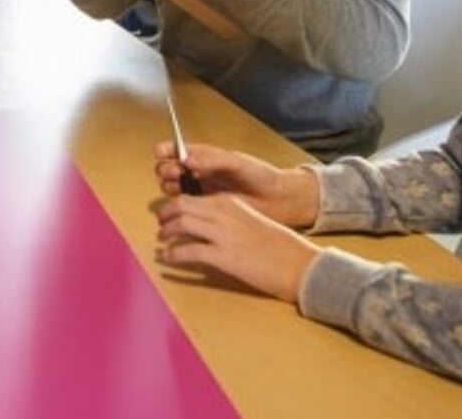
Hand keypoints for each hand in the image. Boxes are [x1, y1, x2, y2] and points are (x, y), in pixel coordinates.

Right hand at [154, 141, 318, 228]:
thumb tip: (187, 159)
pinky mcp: (207, 209)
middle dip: (166, 168)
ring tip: (174, 187)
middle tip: (172, 173)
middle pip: (172, 168)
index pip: (180, 149)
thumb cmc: (263, 177)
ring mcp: (203, 191)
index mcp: (208, 157)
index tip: (160, 152)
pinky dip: (178, 204)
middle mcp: (202, 173)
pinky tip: (180, 204)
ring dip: (169, 185)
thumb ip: (212, 160)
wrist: (280, 201)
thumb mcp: (238, 163)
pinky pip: (186, 206)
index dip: (168, 150)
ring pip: (175, 186)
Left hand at [155, 192, 321, 303]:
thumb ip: (228, 219)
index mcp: (231, 203)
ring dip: (167, 232)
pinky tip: (168, 259)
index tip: (169, 213)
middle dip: (166, 214)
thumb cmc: (279, 246)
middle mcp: (224, 213)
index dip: (176, 205)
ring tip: (162, 240)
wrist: (299, 264)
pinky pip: (188, 251)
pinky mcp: (223, 256)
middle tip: (161, 224)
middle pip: (182, 205)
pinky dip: (173, 254)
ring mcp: (223, 234)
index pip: (194, 197)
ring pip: (181, 223)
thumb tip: (206, 226)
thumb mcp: (251, 221)